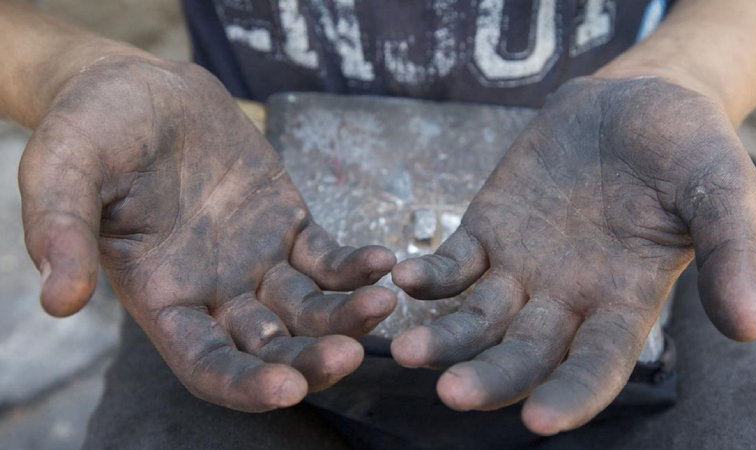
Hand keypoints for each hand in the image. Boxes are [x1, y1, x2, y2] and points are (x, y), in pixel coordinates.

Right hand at [19, 55, 396, 410]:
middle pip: (270, 348)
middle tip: (351, 352)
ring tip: (382, 302)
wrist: (139, 86)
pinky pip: (326, 259)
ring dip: (345, 315)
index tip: (288, 390)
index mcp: (161, 296)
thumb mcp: (62, 169)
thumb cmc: (93, 128)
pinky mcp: (287, 226)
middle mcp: (214, 292)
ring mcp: (255, 262)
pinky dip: (355, 266)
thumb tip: (58, 299)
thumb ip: (61, 230)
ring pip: (308, 309)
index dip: (244, 385)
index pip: (206, 365)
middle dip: (311, 358)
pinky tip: (382, 261)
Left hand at [391, 76, 755, 433]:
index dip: (571, 396)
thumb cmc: (689, 148)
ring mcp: (522, 267)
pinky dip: (430, 275)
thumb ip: (732, 254)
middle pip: (523, 355)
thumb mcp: (722, 191)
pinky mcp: (488, 229)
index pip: (596, 366)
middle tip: (452, 393)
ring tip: (405, 349)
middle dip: (489, 378)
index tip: (539, 422)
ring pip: (477, 319)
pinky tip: (404, 278)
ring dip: (444, 337)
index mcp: (624, 302)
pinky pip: (453, 263)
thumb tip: (751, 328)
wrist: (636, 100)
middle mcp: (567, 298)